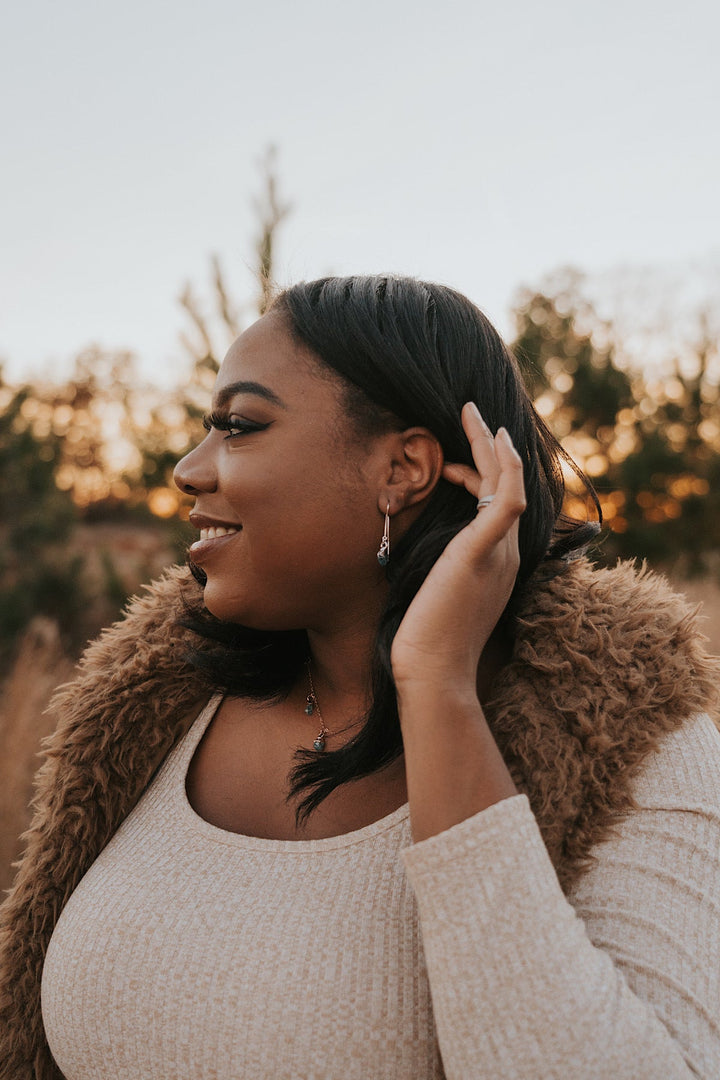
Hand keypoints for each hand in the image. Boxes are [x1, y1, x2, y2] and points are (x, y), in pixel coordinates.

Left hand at [391, 402, 525, 691]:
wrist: (432, 672)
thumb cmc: (427, 641)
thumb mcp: (438, 595)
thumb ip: (441, 570)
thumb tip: (424, 557)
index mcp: (499, 563)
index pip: (498, 505)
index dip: (479, 475)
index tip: (453, 460)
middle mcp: (507, 554)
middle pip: (508, 485)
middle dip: (491, 446)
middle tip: (472, 411)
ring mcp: (499, 552)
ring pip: (506, 482)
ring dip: (491, 444)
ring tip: (471, 412)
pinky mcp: (482, 552)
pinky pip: (505, 501)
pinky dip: (504, 469)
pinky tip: (493, 441)